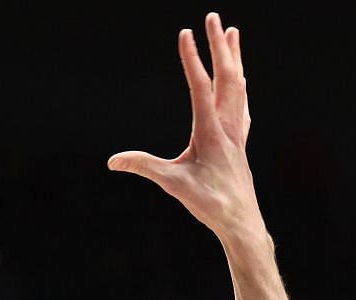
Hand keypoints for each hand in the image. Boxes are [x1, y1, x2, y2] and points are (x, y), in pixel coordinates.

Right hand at [108, 14, 265, 244]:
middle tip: (212, 16)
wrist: (242, 223)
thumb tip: (113, 160)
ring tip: (232, 32)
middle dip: (219, 44)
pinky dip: (239, 84)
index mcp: (210, 133)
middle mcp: (227, 127)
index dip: (192, 59)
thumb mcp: (173, 185)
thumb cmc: (209, 205)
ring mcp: (236, 133)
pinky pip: (241, 103)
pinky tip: (240, 79)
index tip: (185, 32)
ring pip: (238, 86)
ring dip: (234, 57)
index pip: (200, 87)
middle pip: (227, 76)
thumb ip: (145, 167)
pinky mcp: (239, 142)